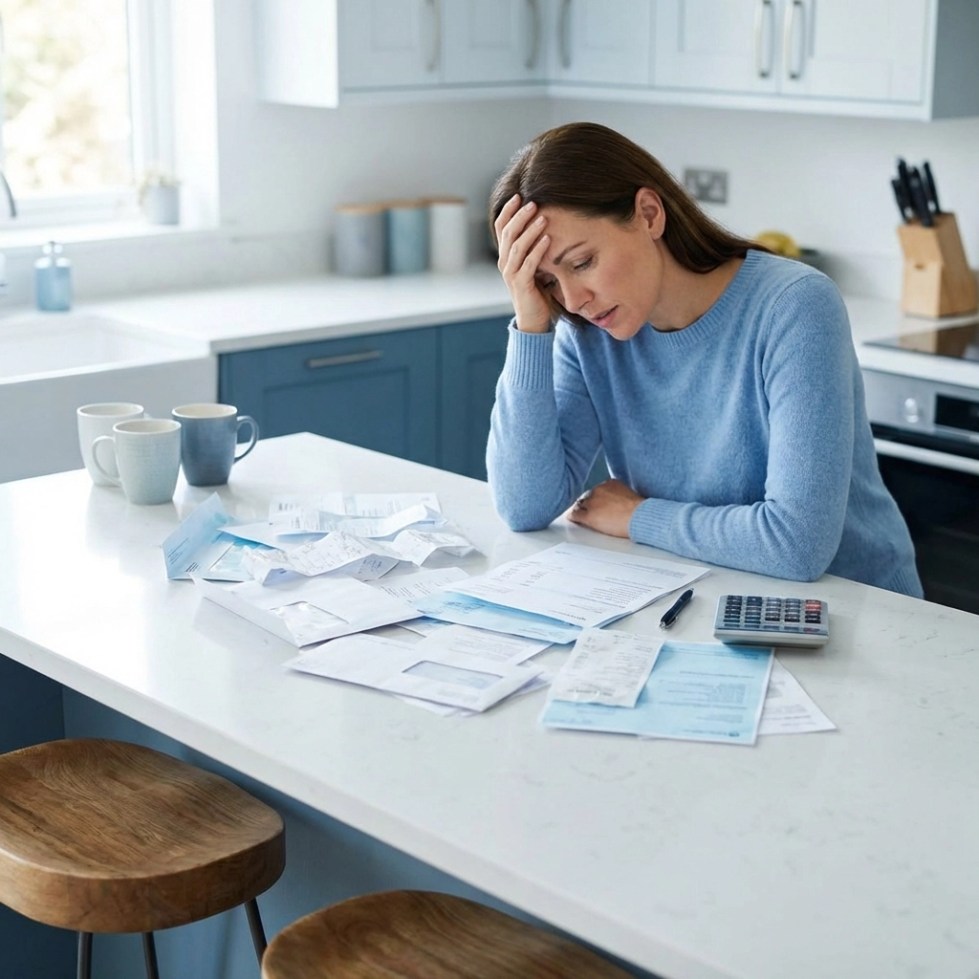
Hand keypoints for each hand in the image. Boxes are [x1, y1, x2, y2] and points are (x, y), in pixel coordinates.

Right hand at [493, 194, 552, 333]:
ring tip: (543, 217)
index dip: (508, 211)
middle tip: (533, 202)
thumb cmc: (535, 291)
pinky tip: (548, 239)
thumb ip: (532, 248)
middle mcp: (504, 263)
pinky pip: (528, 263)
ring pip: (517, 247)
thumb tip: (542, 223)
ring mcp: (511, 274)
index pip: (501, 228)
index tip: (519, 195)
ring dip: (530, 230)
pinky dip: (538, 250)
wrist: (533, 319)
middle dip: (520, 216)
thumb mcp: (532, 265)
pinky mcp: (521, 285)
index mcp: (505, 256)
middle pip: (508, 234)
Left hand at [567, 479, 644, 538]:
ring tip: (582, 516)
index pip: (597, 490)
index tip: (598, 503)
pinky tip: (573, 519)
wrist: (640, 517)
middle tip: (591, 511)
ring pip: (580, 505)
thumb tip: (617, 503)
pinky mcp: (589, 515)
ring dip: (581, 510)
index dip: (596, 498)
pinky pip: (575, 515)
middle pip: (587, 497)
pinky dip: (573, 517)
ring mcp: (593, 503)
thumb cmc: (640, 510)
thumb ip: (619, 496)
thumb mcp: (630, 495)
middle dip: (588, 504)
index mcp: (610, 483)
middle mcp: (599, 490)